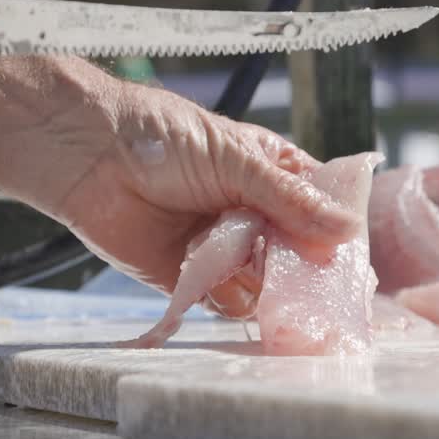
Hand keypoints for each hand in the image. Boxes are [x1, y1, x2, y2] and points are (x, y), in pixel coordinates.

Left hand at [0, 78, 361, 318]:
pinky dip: (226, 298)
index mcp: (271, 174)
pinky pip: (223, 301)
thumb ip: (290, 200)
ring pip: (264, 283)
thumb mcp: (237, 160)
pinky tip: (219, 282)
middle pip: (296, 255)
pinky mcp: (188, 278)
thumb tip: (346, 230)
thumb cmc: (162, 137)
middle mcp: (251, 214)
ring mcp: (221, 247)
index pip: (320, 208)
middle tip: (308, 276)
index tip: (350, 254)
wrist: (88, 155)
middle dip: (303, 267)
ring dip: (263, 283)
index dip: (336, 230)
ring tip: (250, 267)